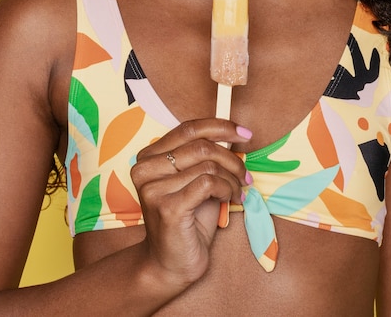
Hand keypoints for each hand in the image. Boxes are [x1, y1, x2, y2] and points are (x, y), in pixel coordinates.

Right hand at [131, 119, 251, 287]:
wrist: (170, 264)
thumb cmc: (188, 219)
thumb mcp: (196, 179)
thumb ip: (206, 156)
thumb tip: (234, 134)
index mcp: (149, 156)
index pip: (189, 128)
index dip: (220, 126)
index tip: (245, 133)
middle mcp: (145, 169)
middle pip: (201, 146)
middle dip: (231, 159)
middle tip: (244, 175)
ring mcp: (153, 188)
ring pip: (208, 165)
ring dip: (231, 179)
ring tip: (235, 192)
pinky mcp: (168, 207)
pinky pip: (208, 183)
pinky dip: (226, 190)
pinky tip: (228, 200)